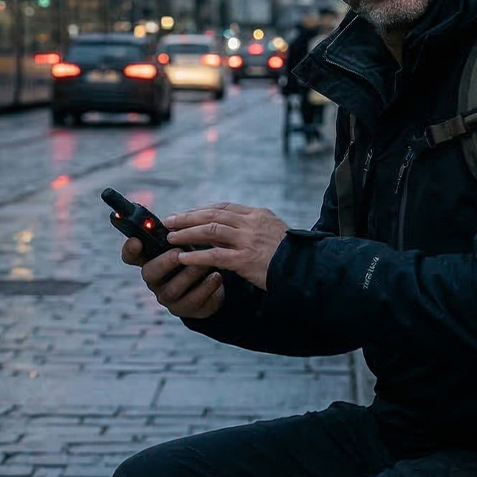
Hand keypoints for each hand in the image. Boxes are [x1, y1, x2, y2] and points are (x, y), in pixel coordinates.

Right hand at [122, 238, 223, 319]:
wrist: (211, 285)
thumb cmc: (193, 258)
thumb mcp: (185, 244)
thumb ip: (178, 234)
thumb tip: (176, 217)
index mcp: (150, 259)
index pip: (130, 255)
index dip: (130, 249)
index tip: (136, 241)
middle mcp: (154, 279)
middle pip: (149, 273)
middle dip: (164, 262)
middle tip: (178, 253)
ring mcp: (167, 296)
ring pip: (171, 289)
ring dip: (189, 274)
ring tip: (205, 264)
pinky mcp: (183, 309)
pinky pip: (192, 300)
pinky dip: (205, 287)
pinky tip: (216, 276)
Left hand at [163, 203, 288, 291]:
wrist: (308, 269)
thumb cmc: (291, 254)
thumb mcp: (273, 231)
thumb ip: (252, 227)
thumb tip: (231, 228)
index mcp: (257, 215)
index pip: (223, 208)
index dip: (201, 210)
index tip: (185, 213)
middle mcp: (251, 223)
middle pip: (212, 215)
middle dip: (187, 217)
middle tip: (169, 221)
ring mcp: (248, 241)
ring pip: (210, 231)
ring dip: (187, 233)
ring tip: (171, 238)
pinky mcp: (246, 260)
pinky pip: (215, 256)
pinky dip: (196, 256)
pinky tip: (183, 258)